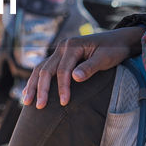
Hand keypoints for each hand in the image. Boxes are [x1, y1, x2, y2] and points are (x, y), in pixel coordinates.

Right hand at [22, 27, 145, 107]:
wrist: (118, 40)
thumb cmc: (114, 49)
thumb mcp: (106, 58)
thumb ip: (90, 67)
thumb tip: (75, 78)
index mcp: (73, 46)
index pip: (63, 70)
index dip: (62, 87)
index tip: (64, 102)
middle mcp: (63, 46)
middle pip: (46, 69)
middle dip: (41, 89)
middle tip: (39, 106)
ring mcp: (60, 51)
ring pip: (41, 68)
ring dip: (33, 85)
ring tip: (27, 101)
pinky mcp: (61, 56)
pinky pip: (44, 68)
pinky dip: (36, 79)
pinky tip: (29, 90)